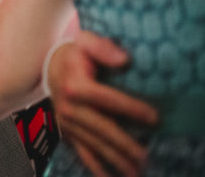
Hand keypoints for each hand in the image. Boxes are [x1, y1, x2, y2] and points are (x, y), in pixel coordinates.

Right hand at [47, 31, 158, 176]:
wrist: (50, 65)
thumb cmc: (75, 53)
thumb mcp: (86, 40)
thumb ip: (103, 47)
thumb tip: (124, 59)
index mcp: (75, 84)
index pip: (106, 98)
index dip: (131, 108)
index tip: (155, 118)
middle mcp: (68, 106)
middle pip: (100, 128)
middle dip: (124, 144)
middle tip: (146, 157)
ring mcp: (66, 121)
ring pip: (92, 143)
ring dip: (114, 160)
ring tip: (135, 172)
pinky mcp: (66, 130)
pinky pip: (80, 151)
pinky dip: (94, 166)